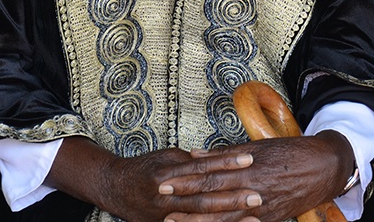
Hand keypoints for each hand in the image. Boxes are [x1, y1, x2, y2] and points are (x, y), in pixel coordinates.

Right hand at [99, 147, 259, 221]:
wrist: (115, 188)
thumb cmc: (144, 169)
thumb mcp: (166, 157)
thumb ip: (190, 161)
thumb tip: (216, 160)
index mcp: (166, 174)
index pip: (202, 168)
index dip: (226, 163)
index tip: (249, 159)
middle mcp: (166, 197)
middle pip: (204, 198)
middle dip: (232, 198)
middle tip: (258, 195)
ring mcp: (165, 216)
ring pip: (201, 219)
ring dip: (228, 218)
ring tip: (253, 218)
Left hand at [159, 133, 352, 221]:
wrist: (326, 167)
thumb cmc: (290, 152)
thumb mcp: (258, 146)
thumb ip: (226, 154)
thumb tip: (196, 154)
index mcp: (248, 168)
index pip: (210, 176)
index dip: (186, 181)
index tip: (164, 183)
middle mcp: (253, 189)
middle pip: (213, 199)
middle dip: (186, 203)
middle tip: (161, 206)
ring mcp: (262, 208)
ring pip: (225, 218)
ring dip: (199, 221)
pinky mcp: (271, 219)